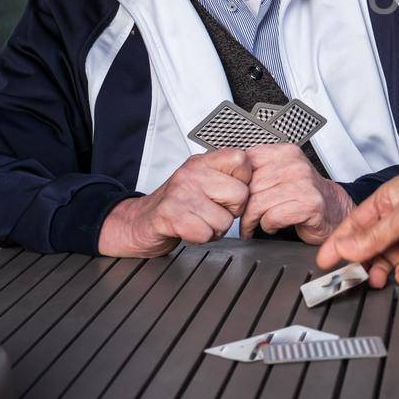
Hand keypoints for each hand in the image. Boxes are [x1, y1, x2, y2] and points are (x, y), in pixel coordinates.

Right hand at [97, 149, 252, 256]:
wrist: (139, 222)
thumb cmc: (178, 204)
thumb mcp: (203, 182)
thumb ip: (227, 177)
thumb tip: (258, 181)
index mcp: (203, 162)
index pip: (242, 160)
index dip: (243, 182)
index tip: (227, 192)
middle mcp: (192, 173)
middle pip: (240, 195)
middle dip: (230, 212)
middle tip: (211, 212)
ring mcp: (180, 192)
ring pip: (225, 220)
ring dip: (214, 228)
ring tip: (198, 221)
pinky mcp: (170, 215)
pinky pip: (205, 233)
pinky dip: (200, 238)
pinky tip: (188, 230)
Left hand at [240, 144, 353, 244]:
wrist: (335, 210)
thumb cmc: (304, 195)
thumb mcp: (280, 174)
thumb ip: (258, 171)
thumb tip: (227, 178)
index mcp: (285, 152)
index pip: (245, 163)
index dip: (236, 183)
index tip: (235, 195)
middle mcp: (294, 164)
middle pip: (249, 187)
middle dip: (242, 207)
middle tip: (244, 216)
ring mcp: (303, 183)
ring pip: (258, 204)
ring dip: (253, 220)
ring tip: (256, 224)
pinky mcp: (309, 204)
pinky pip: (272, 217)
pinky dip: (269, 226)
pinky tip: (275, 225)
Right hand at [316, 174, 398, 287]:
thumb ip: (374, 236)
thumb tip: (346, 249)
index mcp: (389, 199)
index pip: (356, 223)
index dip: (340, 241)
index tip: (325, 260)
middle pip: (368, 244)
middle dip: (360, 260)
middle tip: (349, 276)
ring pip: (385, 260)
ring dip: (380, 271)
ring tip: (376, 279)